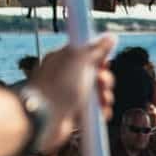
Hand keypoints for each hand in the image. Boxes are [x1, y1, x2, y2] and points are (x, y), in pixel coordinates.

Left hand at [31, 35, 116, 152]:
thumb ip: (97, 49)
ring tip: (101, 100)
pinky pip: (95, 112)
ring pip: (98, 95)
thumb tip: (111, 37)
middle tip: (100, 81)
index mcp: (63, 60)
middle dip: (104, 79)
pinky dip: (101, 112)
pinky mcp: (75, 115)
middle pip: (96, 75)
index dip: (99, 58)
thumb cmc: (57, 87)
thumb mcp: (80, 60)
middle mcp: (66, 78)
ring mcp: (70, 97)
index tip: (104, 62)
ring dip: (105, 97)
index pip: (86, 54)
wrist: (44, 118)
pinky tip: (101, 113)